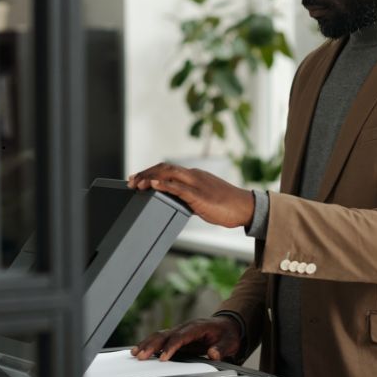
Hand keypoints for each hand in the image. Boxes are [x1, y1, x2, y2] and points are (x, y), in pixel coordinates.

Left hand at [127, 163, 254, 227]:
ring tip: (136, 184)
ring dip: (150, 178)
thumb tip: (176, 202)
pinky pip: (178, 187)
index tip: (137, 177)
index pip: (168, 169)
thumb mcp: (204, 199)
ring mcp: (197, 183)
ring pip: (169, 174)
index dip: (151, 172)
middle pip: (165, 168)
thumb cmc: (227, 206)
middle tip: (131, 181)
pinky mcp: (199, 195)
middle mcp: (194, 175)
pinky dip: (163, 185)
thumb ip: (189, 198)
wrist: (245, 207)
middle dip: (145, 173)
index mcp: (195, 176)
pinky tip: (152, 186)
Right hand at [131, 316, 241, 361]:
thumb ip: (222, 348)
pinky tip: (139, 351)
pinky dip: (149, 344)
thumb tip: (213, 353)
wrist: (227, 325)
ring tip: (135, 354)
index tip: (162, 358)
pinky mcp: (177, 337)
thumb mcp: (230, 342)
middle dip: (152, 345)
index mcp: (198, 327)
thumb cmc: (227, 335)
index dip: (171, 347)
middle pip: (166, 334)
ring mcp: (180, 331)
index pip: (181, 336)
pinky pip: (161, 339)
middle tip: (141, 356)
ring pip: (160, 335)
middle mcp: (186, 327)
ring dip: (147, 344)